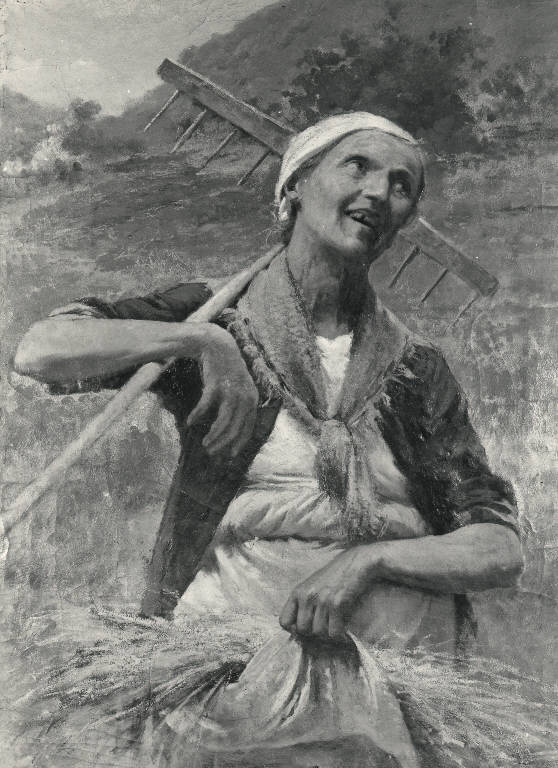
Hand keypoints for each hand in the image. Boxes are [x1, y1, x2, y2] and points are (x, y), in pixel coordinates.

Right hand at [186, 325, 258, 456]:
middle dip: (223, 443)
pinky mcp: (216, 384)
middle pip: (235, 428)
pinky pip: (206, 406)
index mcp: (252, 400)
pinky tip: (190, 422)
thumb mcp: (238, 388)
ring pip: (223, 421)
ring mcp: (231, 390)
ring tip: (204, 443)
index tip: (230, 455)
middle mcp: (245, 396)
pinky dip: (198, 415)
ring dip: (213, 435)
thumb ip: (239, 406)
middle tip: (210, 451)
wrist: (218, 345)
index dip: (239, 443)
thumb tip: (231, 429)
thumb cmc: (226, 372)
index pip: (248, 428)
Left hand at [279, 547, 374, 642]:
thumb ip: (303, 603)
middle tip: (325, 625)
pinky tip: (344, 624)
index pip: (284, 621)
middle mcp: (306, 595)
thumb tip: (298, 630)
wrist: (356, 562)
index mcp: (298, 592)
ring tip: (336, 622)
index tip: (306, 628)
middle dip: (314, 632)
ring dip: (328, 632)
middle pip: (302, 630)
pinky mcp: (337, 603)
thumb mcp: (312, 586)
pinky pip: (334, 632)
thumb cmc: (335, 576)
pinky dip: (340, 634)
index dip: (294, 630)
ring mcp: (321, 600)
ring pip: (319, 633)